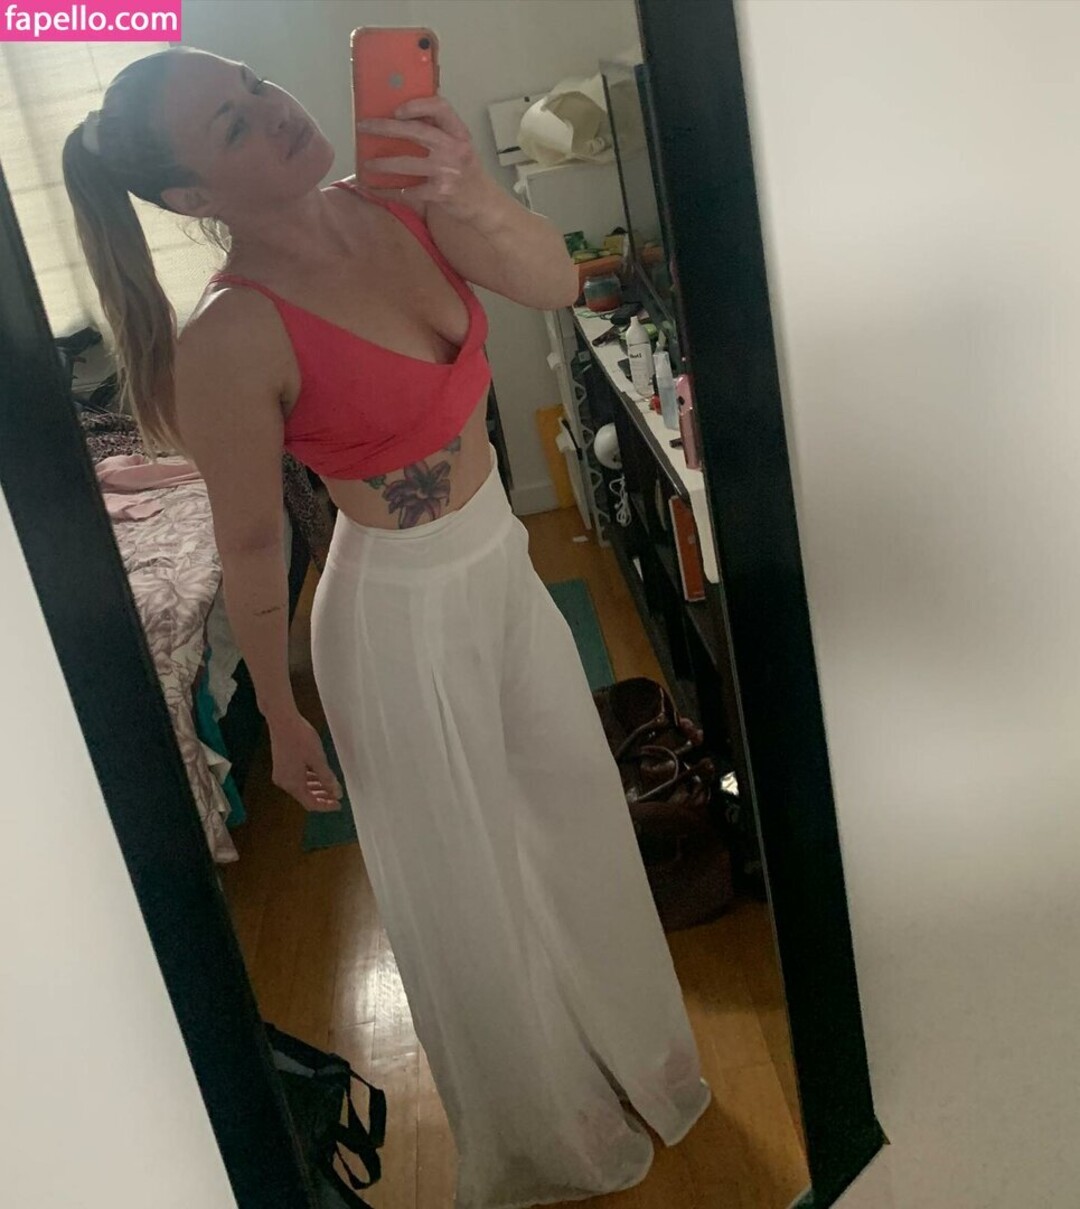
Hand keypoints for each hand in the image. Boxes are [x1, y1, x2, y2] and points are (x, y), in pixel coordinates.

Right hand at [267, 712, 343, 812]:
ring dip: (315, 788)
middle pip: (305, 797)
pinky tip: (318, 775)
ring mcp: (281, 774)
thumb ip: (327, 778)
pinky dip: (308, 780)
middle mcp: (284, 783)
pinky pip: (296, 779)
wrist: (282, 720)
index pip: (311, 804)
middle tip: (336, 795)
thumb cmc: (300, 738)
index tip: (338, 804)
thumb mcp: (318, 759)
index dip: (326, 806)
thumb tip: (337, 794)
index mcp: (293, 784)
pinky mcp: (281, 766)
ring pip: (301, 788)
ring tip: (330, 785)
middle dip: (322, 797)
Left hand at [357, 97, 497, 223]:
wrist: (484, 203)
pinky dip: (390, 191)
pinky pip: (408, 191)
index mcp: (459, 133)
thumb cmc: (466, 171)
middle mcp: (455, 149)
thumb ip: (439, 130)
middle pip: (416, 131)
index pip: (440, 107)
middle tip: (364, 127)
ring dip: (382, 164)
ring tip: (367, 165)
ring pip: (407, 163)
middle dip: (385, 128)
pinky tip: (377, 189)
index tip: (396, 110)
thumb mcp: (460, 145)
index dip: (416, 105)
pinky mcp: (440, 194)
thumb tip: (403, 113)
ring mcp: (447, 172)